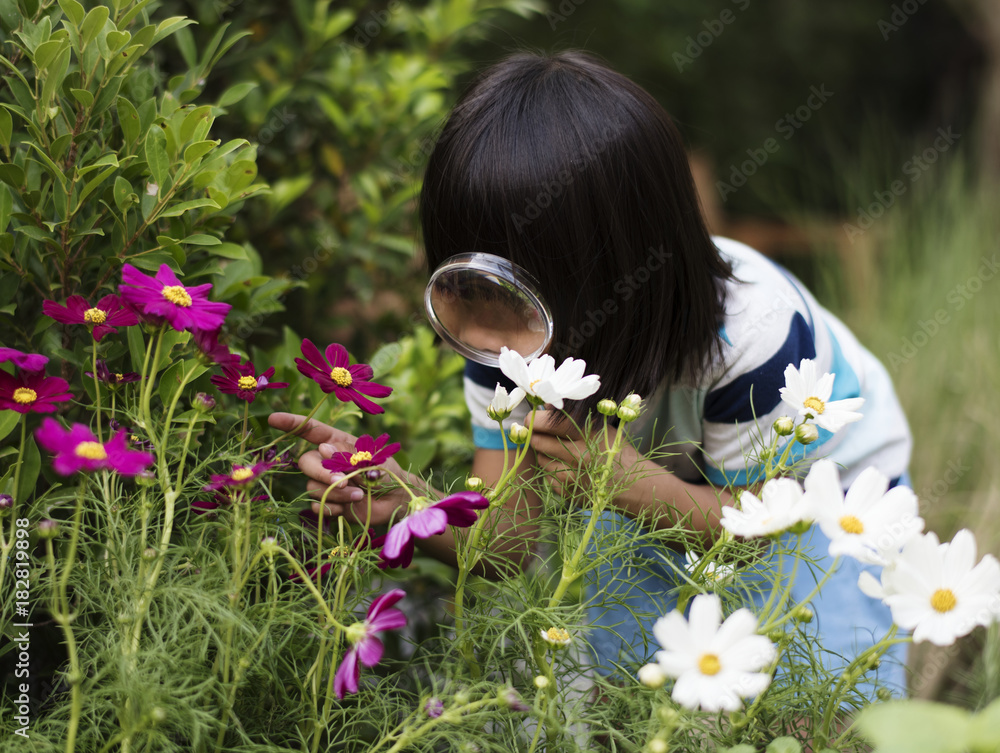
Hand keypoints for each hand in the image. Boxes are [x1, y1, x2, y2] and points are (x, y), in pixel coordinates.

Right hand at [268, 412, 411, 526]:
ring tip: (359, 494)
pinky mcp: (329, 503)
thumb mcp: (371, 457)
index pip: (311, 430)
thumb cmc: (387, 471)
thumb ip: (347, 453)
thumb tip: (322, 448)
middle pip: (306, 462)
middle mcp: (327, 461)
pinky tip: (347, 507)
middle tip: (342, 481)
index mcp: (337, 443)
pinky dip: (332, 508)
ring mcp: (326, 483)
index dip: (292, 423)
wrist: (397, 499)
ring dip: (335, 492)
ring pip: (312, 486)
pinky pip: (317, 505)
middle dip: (322, 472)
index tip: (273, 418)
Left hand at [527, 410, 666, 512]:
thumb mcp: (601, 427)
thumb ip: (573, 415)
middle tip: (540, 431)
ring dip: (544, 453)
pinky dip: (552, 471)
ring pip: (540, 459)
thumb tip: (548, 405)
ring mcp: (572, 477)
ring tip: (560, 450)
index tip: (534, 417)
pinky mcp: (567, 493)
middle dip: (535, 435)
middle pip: (538, 441)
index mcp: (588, 435)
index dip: (535, 418)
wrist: (633, 485)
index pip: (548, 423)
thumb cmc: (616, 450)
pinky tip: (567, 468)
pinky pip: (547, 477)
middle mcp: (578, 456)